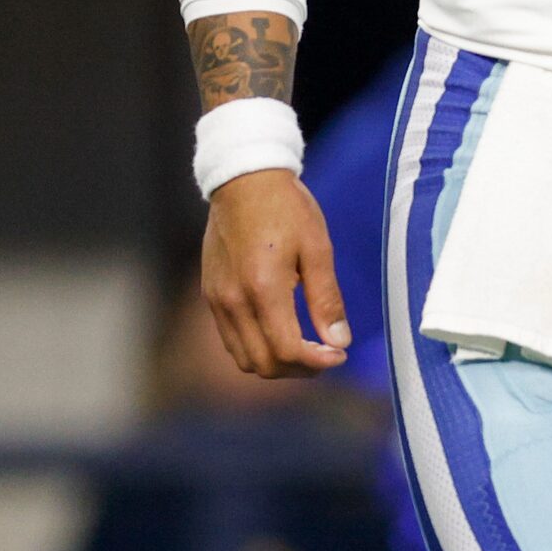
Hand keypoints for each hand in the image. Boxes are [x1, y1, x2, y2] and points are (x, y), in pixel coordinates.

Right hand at [202, 168, 349, 377]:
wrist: (244, 181)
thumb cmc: (287, 209)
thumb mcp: (318, 248)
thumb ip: (326, 298)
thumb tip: (339, 340)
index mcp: (263, 289)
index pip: (286, 350)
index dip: (317, 362)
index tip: (339, 354)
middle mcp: (234, 301)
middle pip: (263, 364)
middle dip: (299, 369)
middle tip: (327, 354)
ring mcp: (218, 301)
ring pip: (244, 358)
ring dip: (276, 363)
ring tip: (307, 348)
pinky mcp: (211, 295)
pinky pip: (232, 339)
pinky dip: (257, 348)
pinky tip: (282, 331)